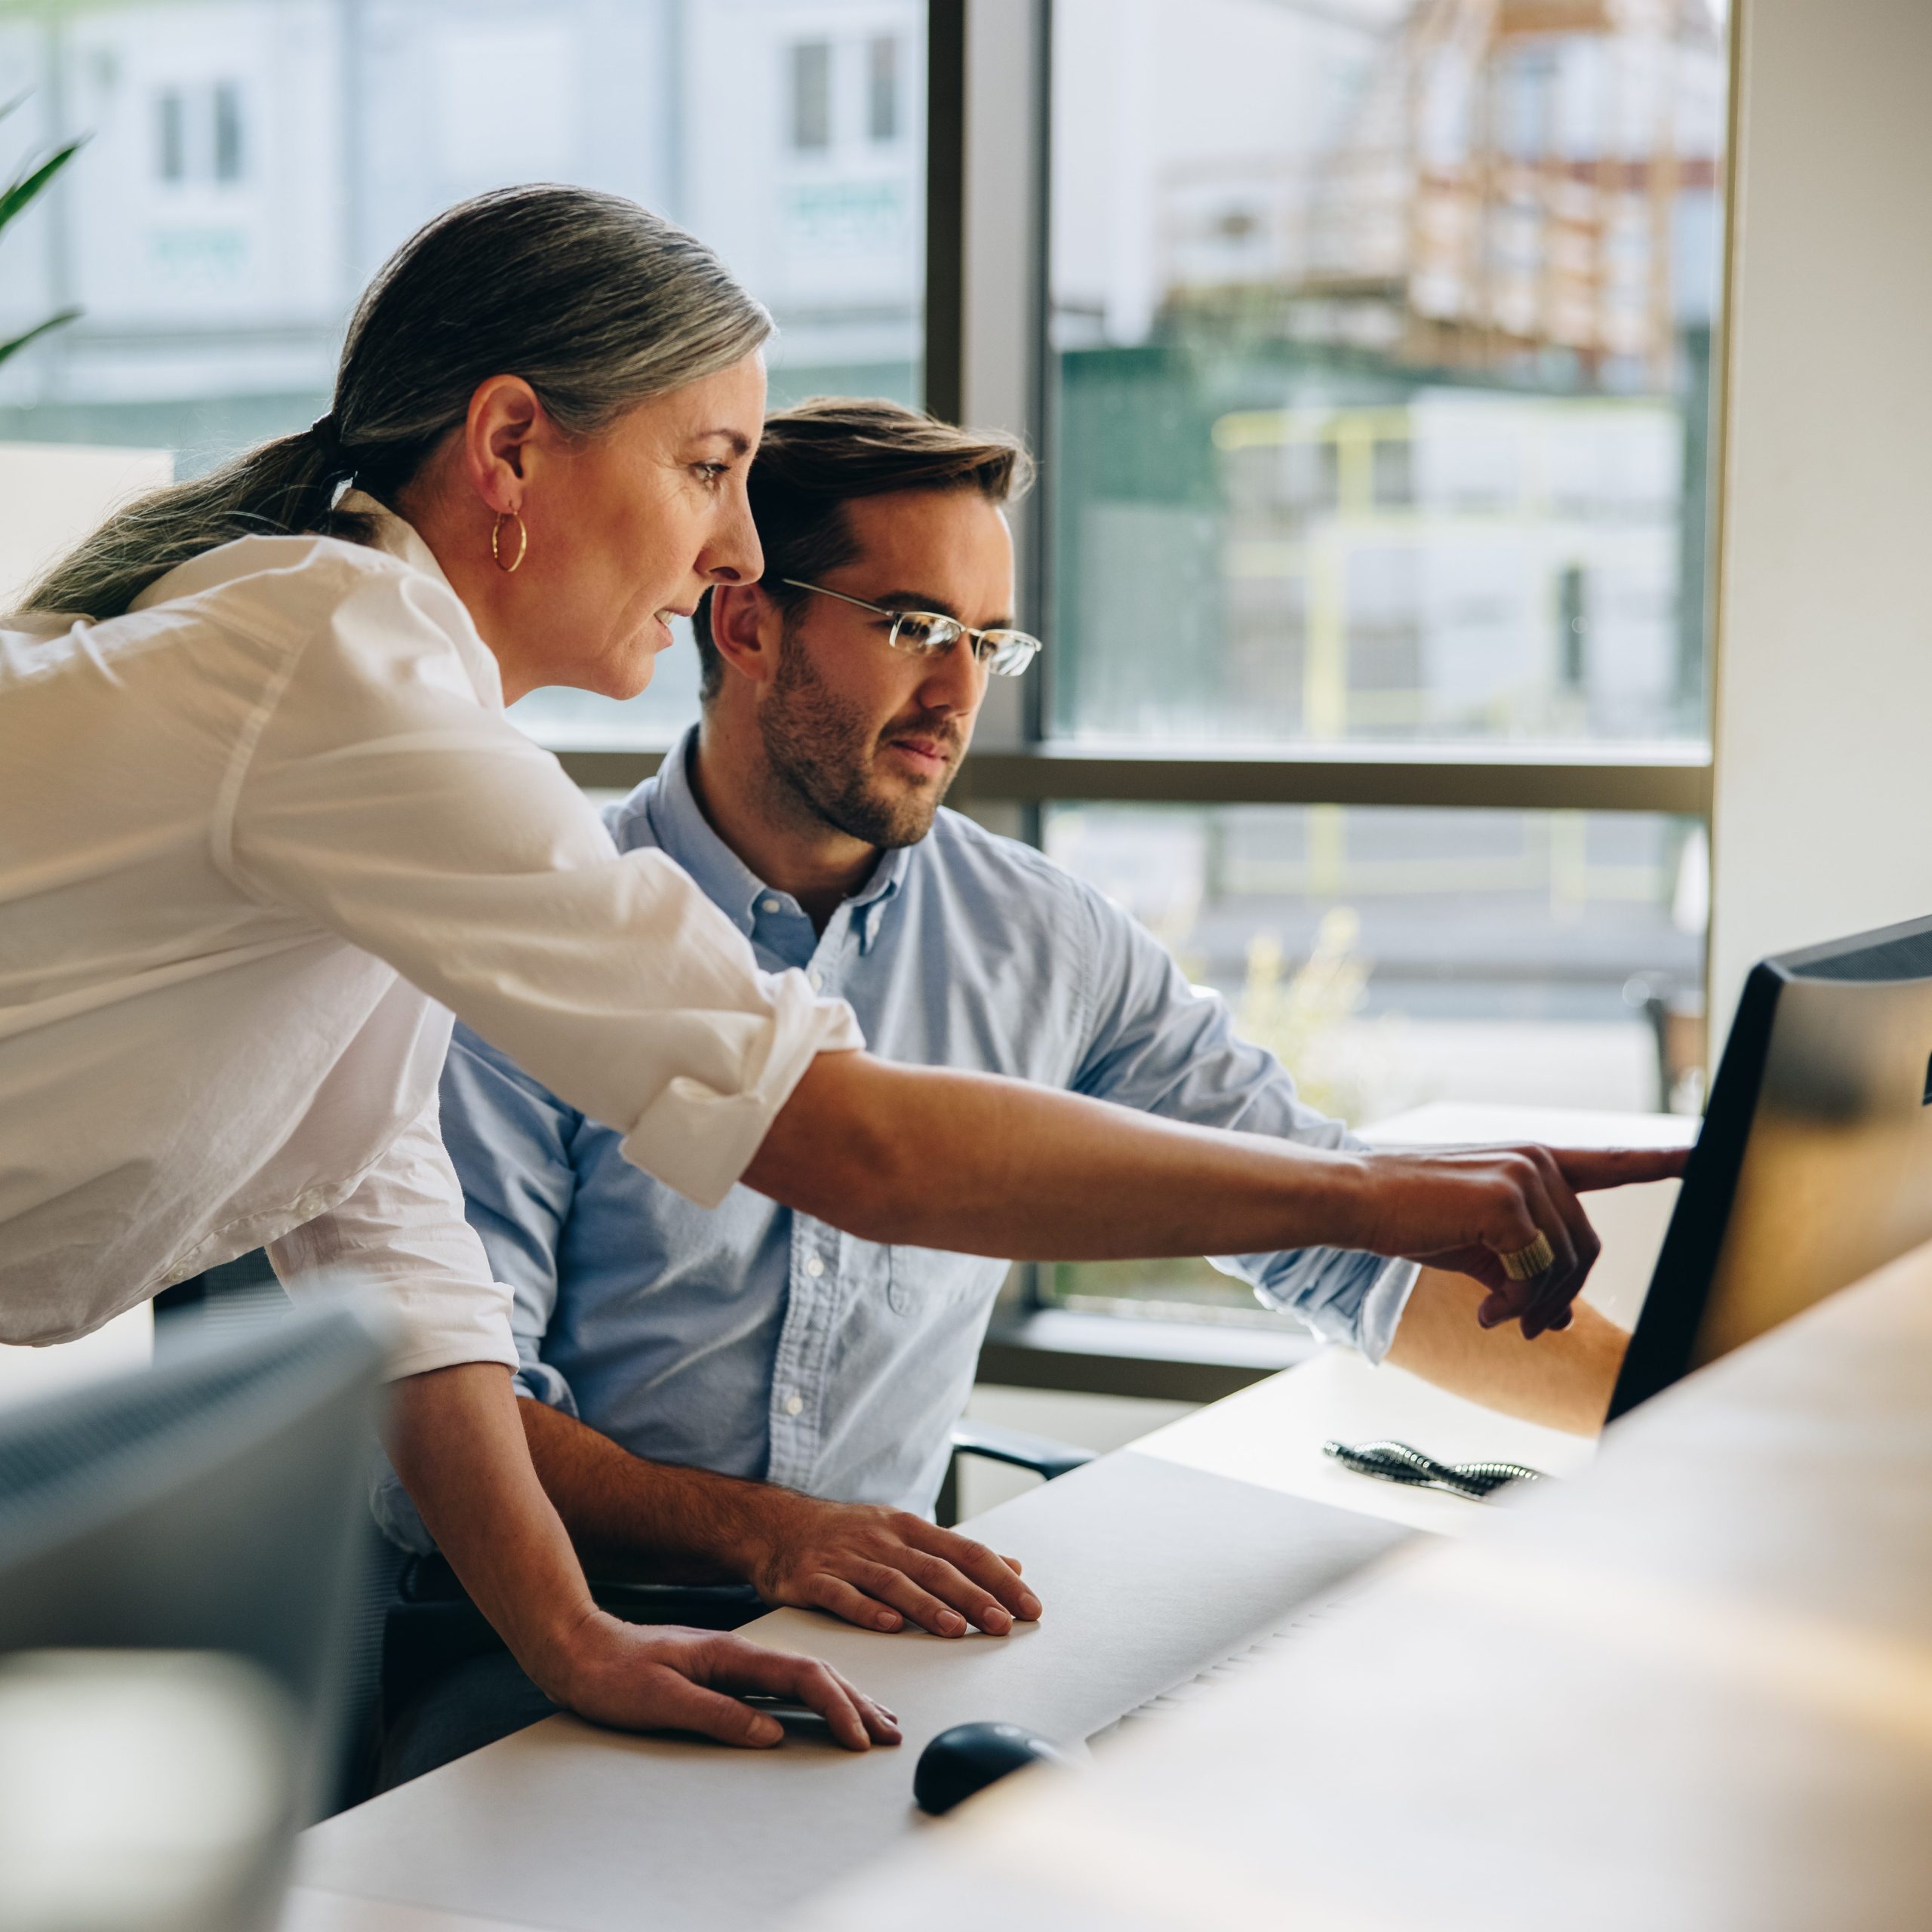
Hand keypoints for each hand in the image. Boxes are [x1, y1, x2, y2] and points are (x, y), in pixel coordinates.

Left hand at [544, 1609, 900, 1750]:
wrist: (578, 1648)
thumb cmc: (612, 1675)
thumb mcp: (660, 1700)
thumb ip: (717, 1714)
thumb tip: (772, 1732)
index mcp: (731, 1654)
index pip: (802, 1676)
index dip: (837, 1706)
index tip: (861, 1737)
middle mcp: (739, 1653)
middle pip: (815, 1672)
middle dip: (858, 1702)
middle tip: (891, 1732)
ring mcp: (733, 1661)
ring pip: (804, 1675)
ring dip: (844, 1697)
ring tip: (875, 1719)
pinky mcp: (724, 1673)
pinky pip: (784, 1683)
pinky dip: (816, 1695)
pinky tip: (824, 1706)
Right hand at [738, 1489, 1041, 1637]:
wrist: (776, 1525)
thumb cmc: (849, 1535)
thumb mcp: (904, 1533)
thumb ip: (955, 1553)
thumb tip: (1013, 1567)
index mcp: (908, 1528)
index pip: (964, 1551)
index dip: (998, 1578)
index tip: (1028, 1606)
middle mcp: (882, 1540)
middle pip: (935, 1568)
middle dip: (972, 1596)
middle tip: (1003, 1623)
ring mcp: (846, 1558)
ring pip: (894, 1582)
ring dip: (926, 1606)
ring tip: (955, 1629)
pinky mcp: (813, 1578)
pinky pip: (842, 1595)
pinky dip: (867, 1609)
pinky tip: (889, 1625)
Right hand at [1356, 1143, 1688, 1339]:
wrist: (1358, 1200)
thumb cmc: (1410, 1218)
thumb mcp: (1476, 1245)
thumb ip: (1524, 1272)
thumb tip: (1556, 1321)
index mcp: (1535, 1163)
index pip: (1613, 1161)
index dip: (1665, 1161)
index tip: (1708, 1155)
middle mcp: (1539, 1160)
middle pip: (1587, 1248)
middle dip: (1558, 1297)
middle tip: (1522, 1326)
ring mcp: (1526, 1175)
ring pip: (1565, 1265)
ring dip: (1532, 1306)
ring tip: (1493, 1316)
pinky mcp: (1509, 1200)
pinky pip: (1536, 1272)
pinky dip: (1513, 1304)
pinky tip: (1483, 1310)